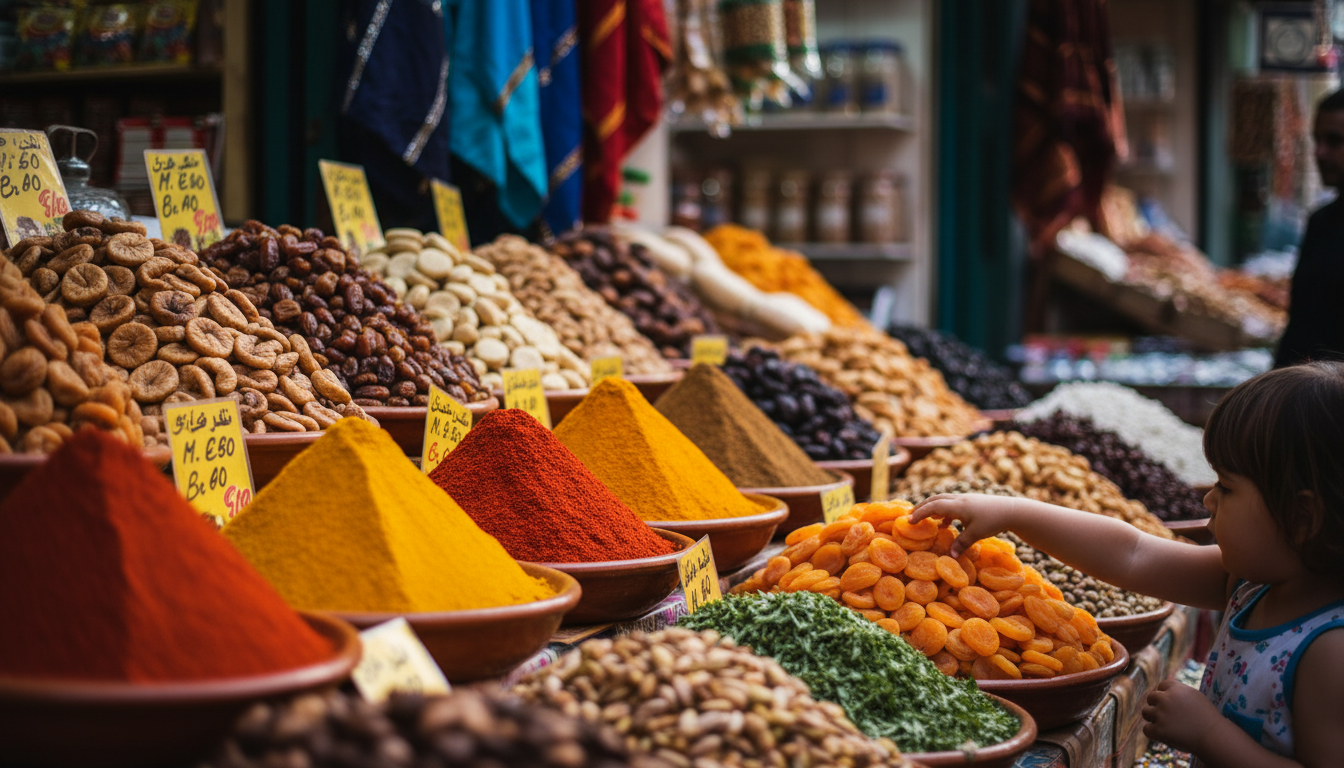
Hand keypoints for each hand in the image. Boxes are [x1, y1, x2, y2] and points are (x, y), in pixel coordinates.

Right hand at [909, 493, 1027, 557]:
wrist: (1012, 510)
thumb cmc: (994, 521)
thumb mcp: (976, 534)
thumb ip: (962, 544)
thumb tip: (950, 556)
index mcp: (958, 506)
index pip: (933, 506)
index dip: (920, 513)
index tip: (908, 521)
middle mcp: (959, 500)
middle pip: (935, 500)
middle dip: (921, 507)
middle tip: (910, 516)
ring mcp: (965, 500)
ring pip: (943, 501)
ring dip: (932, 509)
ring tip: (925, 520)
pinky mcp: (971, 503)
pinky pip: (951, 505)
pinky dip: (944, 513)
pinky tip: (945, 525)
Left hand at [1141, 679, 1220, 754]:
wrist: (1214, 736)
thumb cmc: (1207, 717)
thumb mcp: (1195, 697)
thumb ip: (1179, 691)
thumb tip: (1165, 684)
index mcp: (1176, 688)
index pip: (1161, 686)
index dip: (1166, 695)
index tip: (1174, 705)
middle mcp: (1166, 698)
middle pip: (1151, 697)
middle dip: (1157, 705)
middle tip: (1168, 716)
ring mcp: (1161, 714)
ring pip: (1145, 712)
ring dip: (1152, 718)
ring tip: (1165, 725)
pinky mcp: (1159, 730)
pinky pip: (1146, 729)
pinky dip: (1153, 733)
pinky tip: (1163, 735)